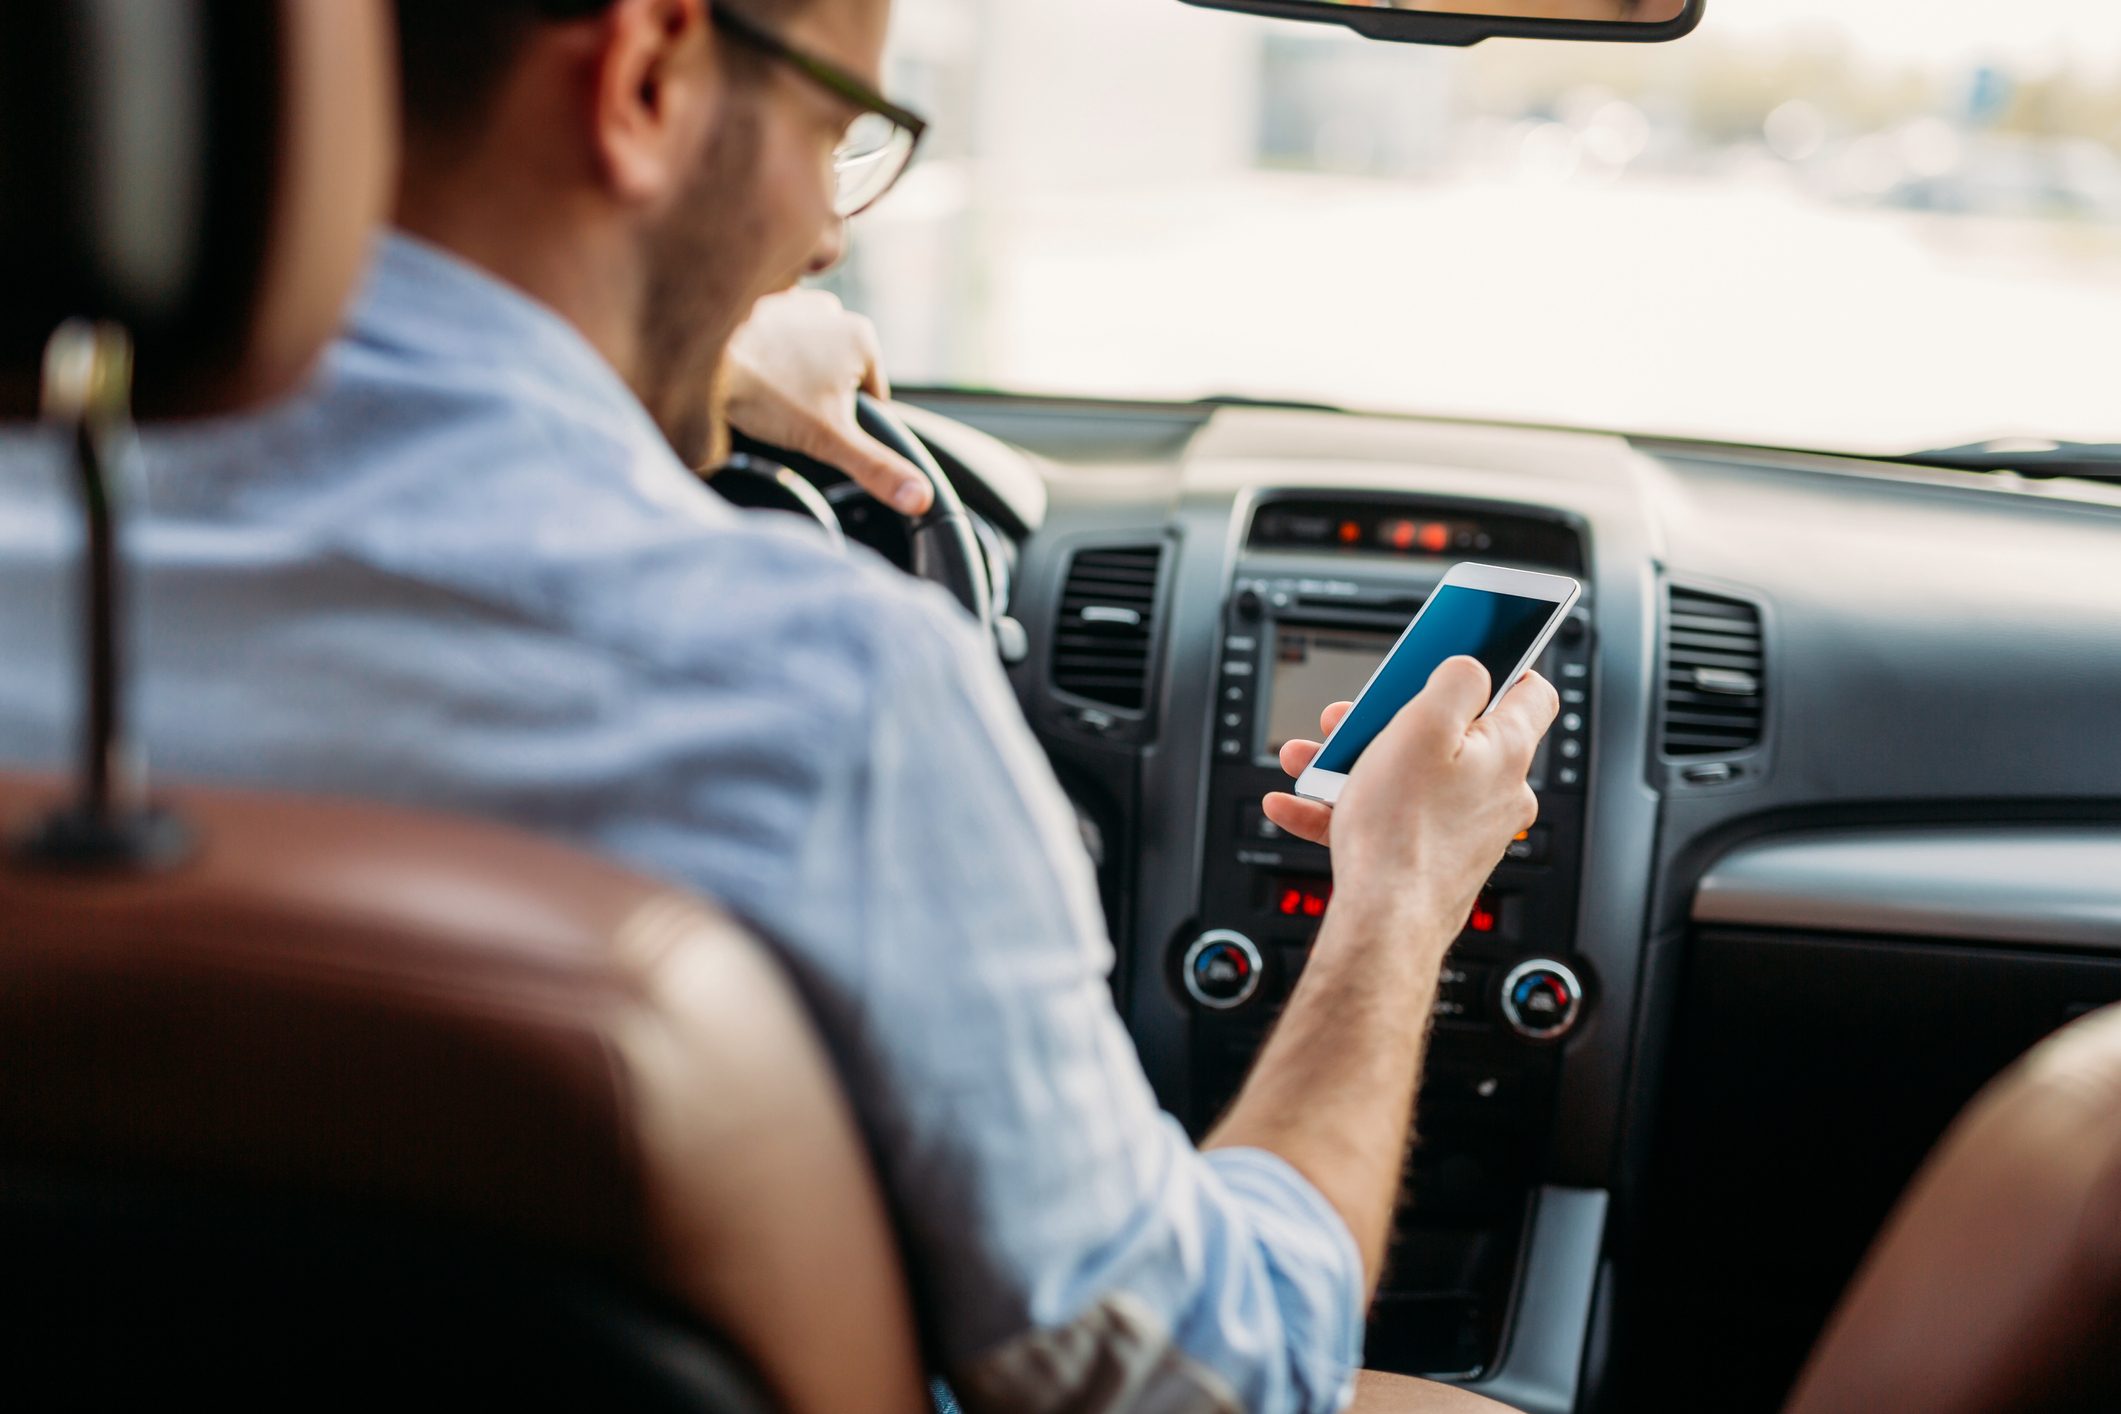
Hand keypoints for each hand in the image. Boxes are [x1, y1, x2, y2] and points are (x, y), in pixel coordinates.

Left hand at [723, 289, 932, 514]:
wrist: (695, 354)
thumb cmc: (763, 393)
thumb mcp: (829, 441)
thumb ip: (878, 469)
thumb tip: (921, 498)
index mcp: (862, 338)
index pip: (872, 399)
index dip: (844, 424)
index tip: (812, 426)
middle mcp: (834, 313)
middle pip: (837, 378)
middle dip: (815, 401)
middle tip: (783, 411)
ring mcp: (796, 303)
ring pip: (805, 361)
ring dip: (789, 380)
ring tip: (763, 394)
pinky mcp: (759, 305)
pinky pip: (773, 344)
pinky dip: (763, 359)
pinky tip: (746, 374)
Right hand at [1264, 659, 1558, 938]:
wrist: (1384, 921)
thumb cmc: (1405, 831)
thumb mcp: (1423, 725)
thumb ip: (1456, 681)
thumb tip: (1472, 667)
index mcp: (1507, 750)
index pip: (1531, 691)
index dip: (1501, 663)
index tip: (1464, 656)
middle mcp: (1496, 791)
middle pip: (1450, 733)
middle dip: (1390, 718)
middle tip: (1354, 717)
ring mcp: (1464, 828)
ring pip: (1410, 776)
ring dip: (1355, 761)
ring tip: (1311, 761)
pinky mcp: (1431, 858)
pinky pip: (1387, 819)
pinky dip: (1343, 807)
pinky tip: (1298, 803)